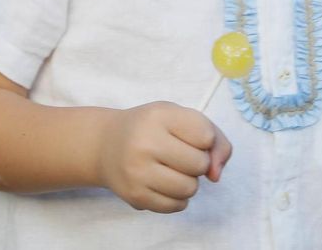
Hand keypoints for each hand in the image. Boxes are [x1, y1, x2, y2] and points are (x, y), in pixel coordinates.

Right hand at [96, 102, 232, 213]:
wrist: (105, 145)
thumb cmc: (151, 129)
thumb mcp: (180, 117)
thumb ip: (215, 139)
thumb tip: (216, 175)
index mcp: (158, 115)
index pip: (206, 135)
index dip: (204, 140)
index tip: (188, 136)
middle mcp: (145, 142)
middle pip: (199, 164)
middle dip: (197, 162)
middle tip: (178, 155)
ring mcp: (138, 172)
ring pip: (190, 189)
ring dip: (188, 182)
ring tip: (172, 171)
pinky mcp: (135, 196)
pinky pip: (176, 206)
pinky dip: (177, 198)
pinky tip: (163, 184)